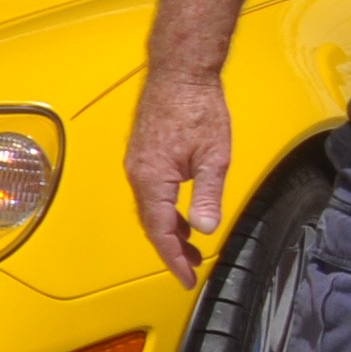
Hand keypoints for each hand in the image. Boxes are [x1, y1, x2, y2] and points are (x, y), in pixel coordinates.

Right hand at [123, 66, 232, 285]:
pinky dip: (164, 212)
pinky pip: (149, 194)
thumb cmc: (198, 109)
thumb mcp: (214, 156)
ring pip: (149, 209)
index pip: (160, 229)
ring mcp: (136, 164)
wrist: (179, 73)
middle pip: (150, 223)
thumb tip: (206, 229)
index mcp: (152, 179)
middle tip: (190, 268)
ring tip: (191, 246)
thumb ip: (208, 196)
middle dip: (170, 249)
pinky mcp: (141, 156)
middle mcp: (137, 175)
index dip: (173, 257)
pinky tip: (182, 215)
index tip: (186, 277)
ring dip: (168, 231)